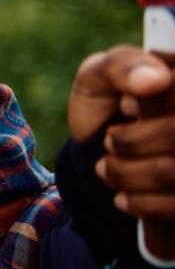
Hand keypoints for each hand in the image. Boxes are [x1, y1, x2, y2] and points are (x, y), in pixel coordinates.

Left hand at [73, 46, 174, 254]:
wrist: (103, 150)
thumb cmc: (108, 101)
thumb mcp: (100, 75)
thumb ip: (121, 66)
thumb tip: (155, 78)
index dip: (152, 106)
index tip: (127, 105)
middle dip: (132, 143)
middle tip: (111, 141)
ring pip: (172, 173)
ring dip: (129, 174)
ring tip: (108, 167)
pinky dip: (141, 203)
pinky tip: (123, 196)